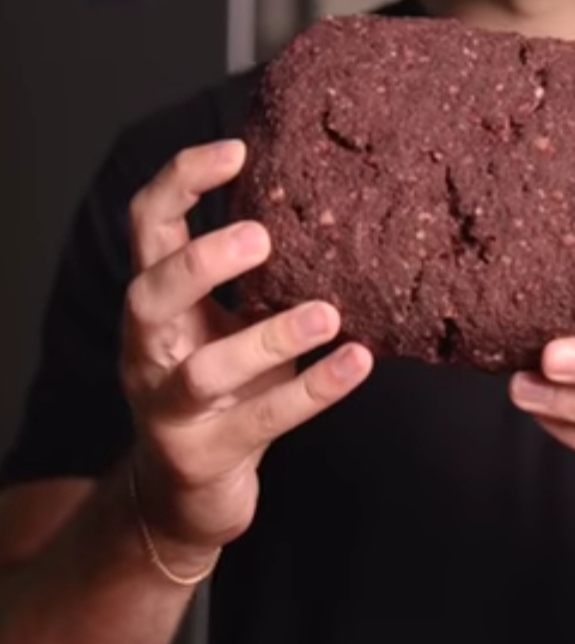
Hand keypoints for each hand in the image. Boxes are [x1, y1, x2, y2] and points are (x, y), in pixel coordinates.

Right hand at [120, 140, 371, 564]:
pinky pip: (263, 421)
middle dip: (202, 262)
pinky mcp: (204, 456)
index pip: (147, 224)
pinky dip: (314, 391)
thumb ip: (255, 269)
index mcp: (154, 299)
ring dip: (270, 338)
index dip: (182, 180)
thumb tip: (328, 193)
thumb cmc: (220, 384)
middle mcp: (149, 348)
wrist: (183, 492)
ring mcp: (169, 408)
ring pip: (206, 371)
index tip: (238, 150)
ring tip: (327, 313)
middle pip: (151, 293)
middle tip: (262, 236)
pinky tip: (357, 362)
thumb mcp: (224, 318)